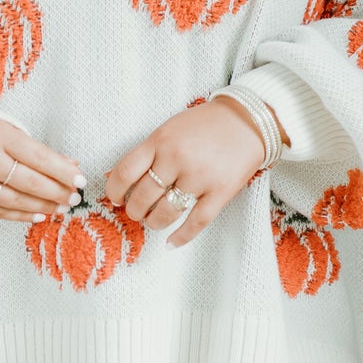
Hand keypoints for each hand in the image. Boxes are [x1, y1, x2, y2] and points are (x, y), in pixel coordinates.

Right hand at [0, 117, 83, 221]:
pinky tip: (37, 214)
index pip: (39, 157)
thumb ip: (34, 147)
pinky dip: (20, 215)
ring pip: (16, 200)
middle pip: (30, 182)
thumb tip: (69, 165)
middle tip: (74, 198)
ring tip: (60, 207)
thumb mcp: (4, 127)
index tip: (80, 180)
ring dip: (43, 206)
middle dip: (57, 192)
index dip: (63, 171)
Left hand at [105, 98, 272, 248]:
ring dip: (154, 222)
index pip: (125, 173)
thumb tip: (116, 177)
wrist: (247, 119)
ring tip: (154, 220)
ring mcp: (200, 176)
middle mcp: (176, 158)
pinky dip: (181, 237)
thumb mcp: (169, 129)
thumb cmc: (204, 124)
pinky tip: (171, 243)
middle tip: (137, 212)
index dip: (115, 191)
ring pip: (166, 213)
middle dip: (135, 211)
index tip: (116, 199)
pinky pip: (196, 222)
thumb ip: (147, 152)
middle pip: (143, 198)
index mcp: (160, 140)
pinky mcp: (221, 191)